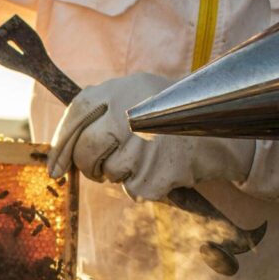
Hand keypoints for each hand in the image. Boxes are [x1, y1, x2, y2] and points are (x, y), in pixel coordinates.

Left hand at [47, 73, 254, 201]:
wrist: (223, 132)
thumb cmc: (172, 116)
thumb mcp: (137, 95)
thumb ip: (102, 111)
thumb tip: (63, 150)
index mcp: (120, 89)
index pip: (75, 115)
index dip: (60, 145)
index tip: (55, 169)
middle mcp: (129, 113)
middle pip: (86, 149)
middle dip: (88, 166)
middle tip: (99, 169)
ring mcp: (143, 144)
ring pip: (110, 173)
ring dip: (122, 175)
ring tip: (146, 159)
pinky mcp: (156, 172)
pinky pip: (133, 190)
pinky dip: (144, 187)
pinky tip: (161, 170)